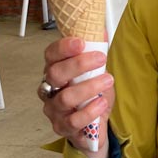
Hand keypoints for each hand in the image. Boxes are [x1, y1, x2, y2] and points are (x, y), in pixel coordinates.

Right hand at [40, 37, 114, 157]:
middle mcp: (50, 90)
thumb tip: (99, 29)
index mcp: (55, 71)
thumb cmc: (92, 98)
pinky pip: (73, 120)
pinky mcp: (63, 128)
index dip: (63, 47)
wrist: (93, 128)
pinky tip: (101, 103)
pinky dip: (89, 110)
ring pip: (65, 97)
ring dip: (88, 87)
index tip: (81, 42)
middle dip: (78, 64)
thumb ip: (96, 54)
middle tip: (100, 58)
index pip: (51, 56)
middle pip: (55, 74)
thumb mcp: (96, 74)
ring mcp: (54, 110)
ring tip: (107, 80)